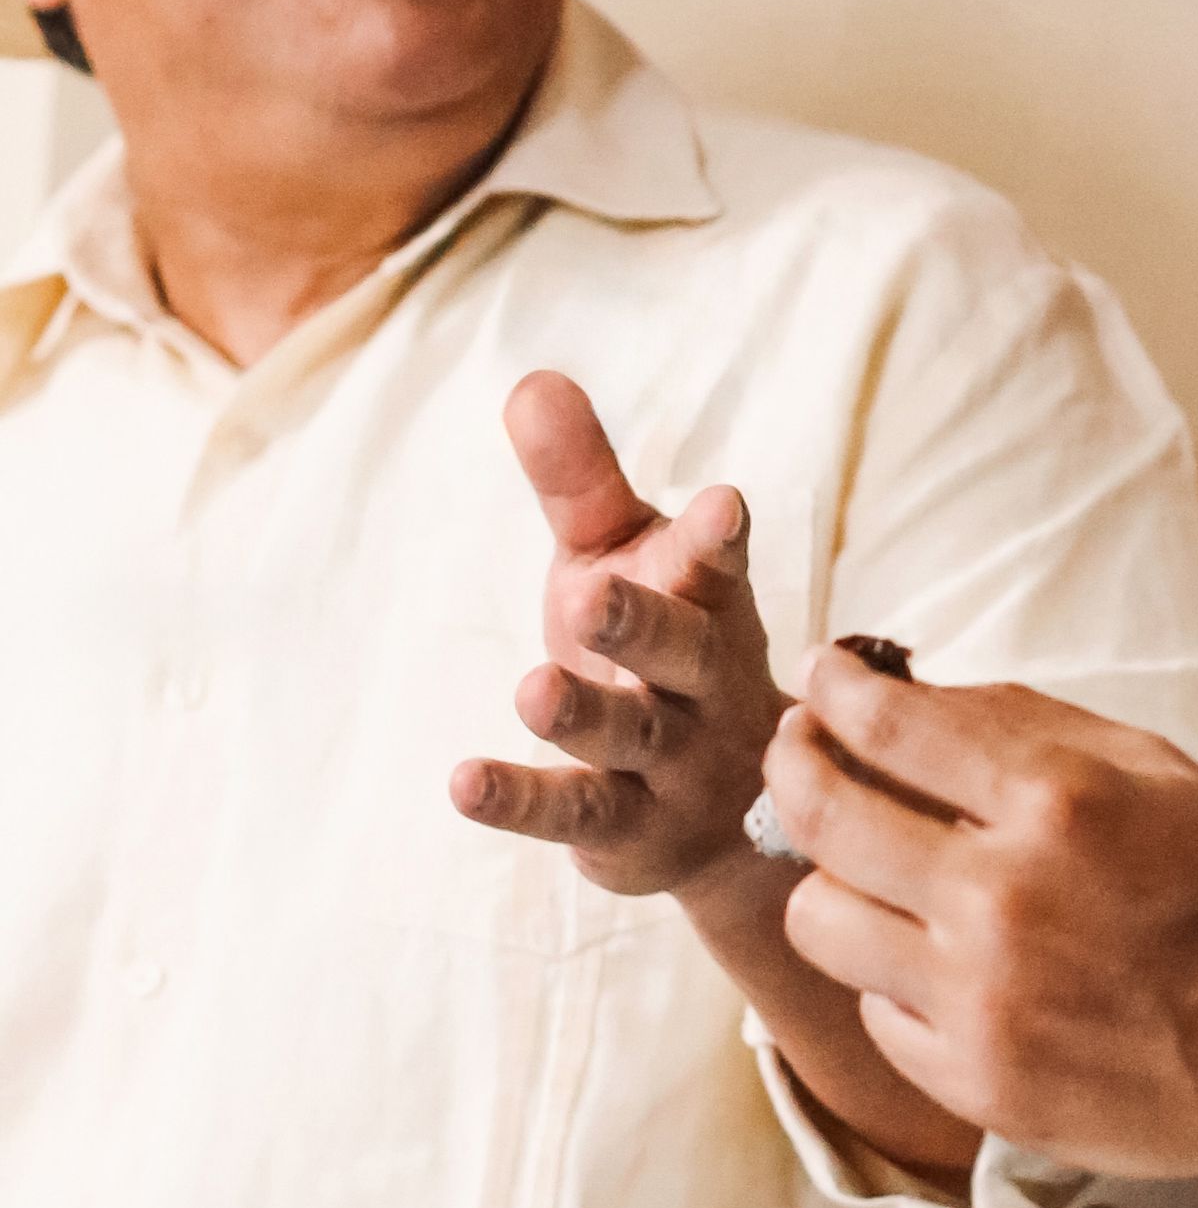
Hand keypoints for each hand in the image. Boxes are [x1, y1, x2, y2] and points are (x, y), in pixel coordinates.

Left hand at [450, 373, 788, 897]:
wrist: (725, 811)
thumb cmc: (660, 650)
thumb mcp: (622, 558)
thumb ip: (581, 479)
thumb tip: (528, 378)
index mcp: (711, 602)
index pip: (720, 564)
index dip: (716, 539)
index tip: (718, 506)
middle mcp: (706, 682)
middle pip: (681, 650)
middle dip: (642, 623)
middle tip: (588, 596)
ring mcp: (675, 762)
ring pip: (633, 737)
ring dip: (585, 714)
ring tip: (530, 690)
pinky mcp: (629, 829)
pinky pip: (575, 813)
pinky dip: (521, 800)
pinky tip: (462, 783)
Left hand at [756, 647, 1197, 1179]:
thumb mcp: (1161, 770)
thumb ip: (1031, 727)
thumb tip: (911, 694)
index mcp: (1059, 801)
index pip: (889, 724)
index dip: (834, 688)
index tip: (821, 676)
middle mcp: (1003, 897)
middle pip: (823, 815)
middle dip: (792, 764)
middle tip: (797, 748)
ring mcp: (980, 999)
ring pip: (818, 918)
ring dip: (831, 880)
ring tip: (865, 869)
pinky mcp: (972, 1081)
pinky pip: (872, 1008)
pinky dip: (890, 975)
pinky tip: (937, 959)